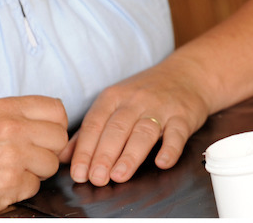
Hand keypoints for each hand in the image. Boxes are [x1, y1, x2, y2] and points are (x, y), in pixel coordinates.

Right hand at [0, 96, 68, 217]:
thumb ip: (20, 114)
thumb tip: (56, 119)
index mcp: (6, 108)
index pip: (57, 110)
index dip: (55, 126)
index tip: (43, 136)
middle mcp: (12, 128)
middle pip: (59, 138)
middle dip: (48, 151)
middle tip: (27, 158)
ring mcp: (12, 156)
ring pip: (51, 164)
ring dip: (36, 172)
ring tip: (10, 170)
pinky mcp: (10, 183)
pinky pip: (35, 186)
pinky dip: (21, 189)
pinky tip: (0, 184)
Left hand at [63, 61, 209, 185]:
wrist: (188, 74)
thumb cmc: (147, 92)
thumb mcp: (115, 102)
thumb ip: (90, 129)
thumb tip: (65, 157)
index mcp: (114, 97)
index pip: (94, 124)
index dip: (84, 149)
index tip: (79, 173)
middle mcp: (136, 100)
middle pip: (117, 128)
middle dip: (104, 155)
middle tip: (96, 178)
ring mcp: (161, 107)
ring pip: (143, 132)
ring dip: (130, 155)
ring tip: (119, 175)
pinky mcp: (183, 116)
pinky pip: (177, 133)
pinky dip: (170, 148)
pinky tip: (162, 162)